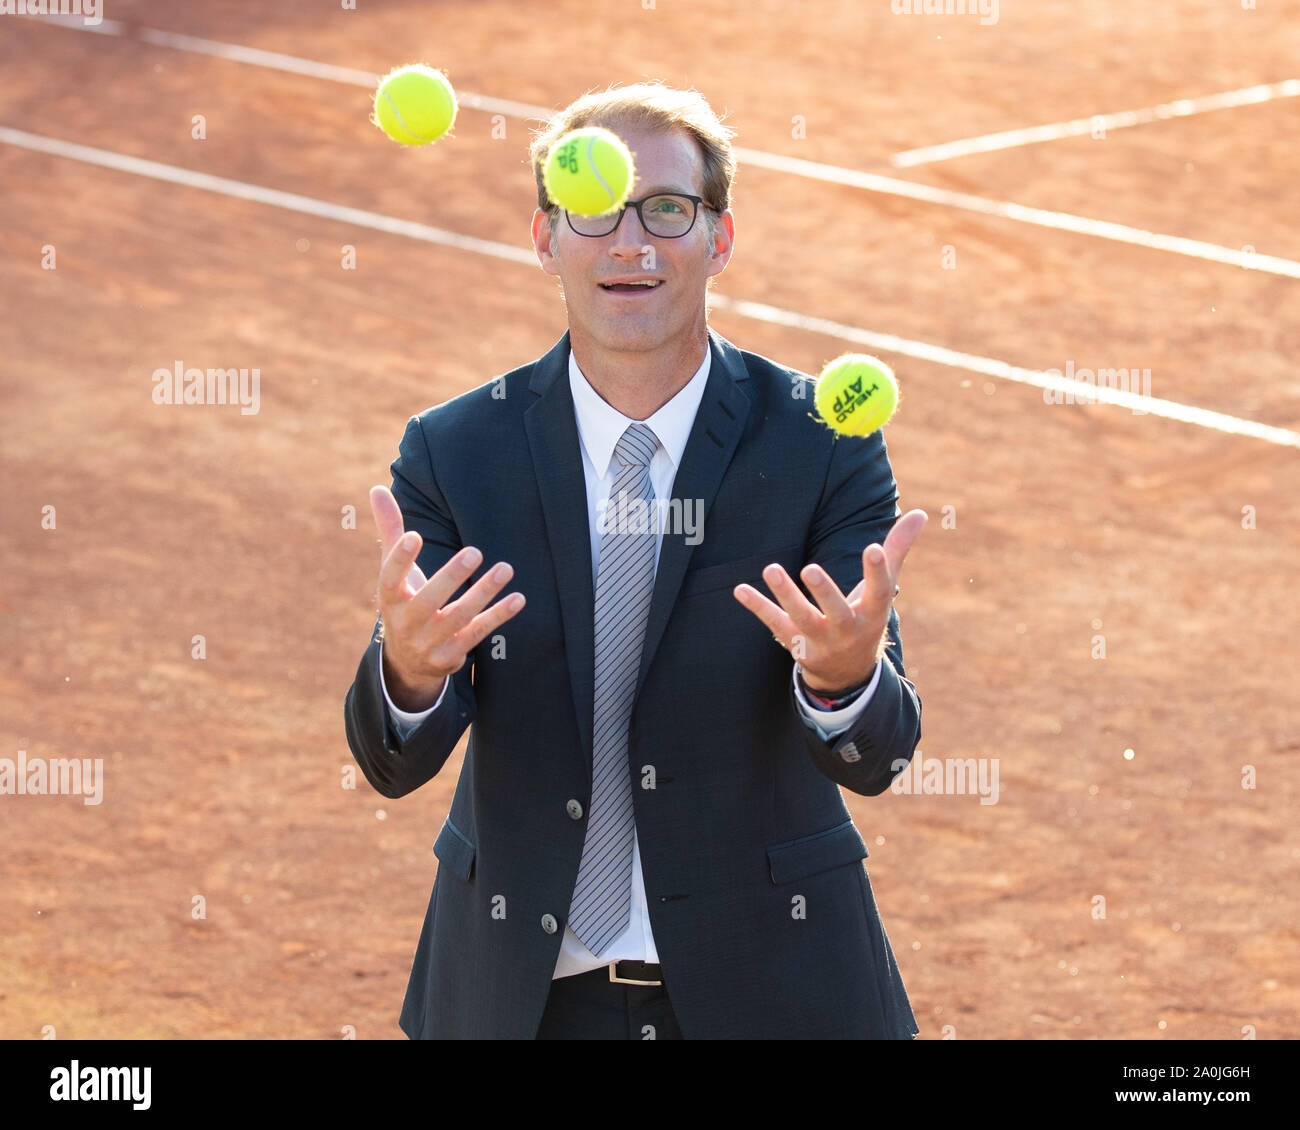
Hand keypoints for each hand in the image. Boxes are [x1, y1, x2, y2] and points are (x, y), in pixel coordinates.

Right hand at [369, 485, 525, 710]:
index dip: (400, 559)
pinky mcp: (451, 654)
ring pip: (459, 617)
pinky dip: (498, 616)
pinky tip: (518, 598)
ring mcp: (429, 641)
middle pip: (428, 600)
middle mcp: (407, 622)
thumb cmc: (404, 601)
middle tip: (474, 551)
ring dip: (483, 592)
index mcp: (390, 598)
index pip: (390, 579)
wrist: (407, 661)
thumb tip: (377, 488)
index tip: (415, 536)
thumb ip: (389, 530)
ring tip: (506, 568)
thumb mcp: (392, 570)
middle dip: (451, 576)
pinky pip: (477, 633)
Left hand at [732, 509, 926, 693]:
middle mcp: (848, 629)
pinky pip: (775, 624)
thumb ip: (897, 549)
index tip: (873, 549)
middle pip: (837, 611)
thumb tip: (920, 513)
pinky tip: (740, 589)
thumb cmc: (866, 616)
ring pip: (802, 618)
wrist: (848, 673)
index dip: (877, 571)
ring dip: (786, 595)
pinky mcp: (797, 644)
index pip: (879, 592)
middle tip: (810, 568)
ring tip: (771, 569)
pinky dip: (758, 607)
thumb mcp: (883, 588)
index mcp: (873, 612)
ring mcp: (821, 640)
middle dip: (824, 591)